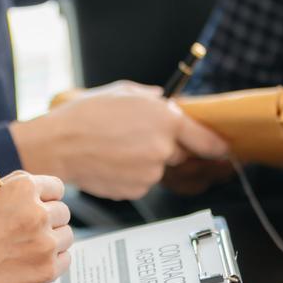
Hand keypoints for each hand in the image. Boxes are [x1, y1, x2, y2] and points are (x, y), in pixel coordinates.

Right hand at [0, 172, 72, 282]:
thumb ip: (9, 191)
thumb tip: (32, 190)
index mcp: (21, 189)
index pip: (55, 187)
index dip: (47, 197)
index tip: (43, 204)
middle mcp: (37, 213)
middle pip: (63, 212)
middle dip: (48, 220)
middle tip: (29, 231)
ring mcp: (44, 243)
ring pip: (66, 236)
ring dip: (51, 241)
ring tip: (25, 250)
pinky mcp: (46, 271)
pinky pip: (64, 260)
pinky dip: (51, 262)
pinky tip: (29, 264)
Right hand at [11, 81, 228, 200]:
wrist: (59, 145)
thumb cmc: (85, 115)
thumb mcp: (122, 91)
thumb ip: (150, 97)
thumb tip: (162, 99)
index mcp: (166, 121)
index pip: (206, 140)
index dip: (217, 146)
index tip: (224, 150)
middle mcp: (163, 149)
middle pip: (177, 153)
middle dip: (163, 146)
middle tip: (134, 138)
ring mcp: (150, 173)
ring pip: (157, 168)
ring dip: (143, 160)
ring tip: (114, 148)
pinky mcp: (135, 190)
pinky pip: (141, 182)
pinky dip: (130, 174)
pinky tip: (110, 162)